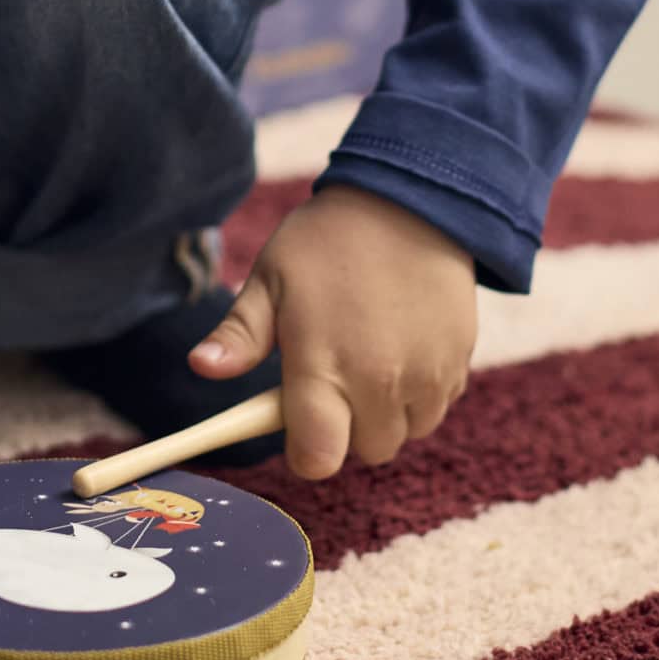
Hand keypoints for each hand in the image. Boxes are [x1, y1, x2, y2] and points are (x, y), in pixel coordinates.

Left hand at [186, 184, 476, 478]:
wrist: (412, 201)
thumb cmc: (327, 241)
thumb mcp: (271, 278)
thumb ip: (239, 335)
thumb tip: (200, 367)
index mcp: (323, 365)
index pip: (317, 457)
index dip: (305, 452)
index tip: (299, 423)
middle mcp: (379, 381)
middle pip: (364, 451)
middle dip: (345, 428)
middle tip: (335, 377)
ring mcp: (425, 376)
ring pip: (405, 434)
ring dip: (386, 414)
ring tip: (369, 359)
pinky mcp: (458, 364)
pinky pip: (437, 407)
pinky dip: (420, 394)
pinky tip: (403, 348)